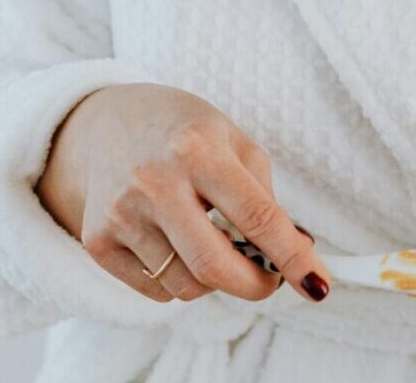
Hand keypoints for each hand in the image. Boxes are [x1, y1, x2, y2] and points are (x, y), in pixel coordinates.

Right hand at [37, 82, 329, 304]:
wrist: (101, 125)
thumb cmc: (180, 133)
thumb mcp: (231, 140)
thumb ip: (263, 195)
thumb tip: (295, 254)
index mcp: (196, 149)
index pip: (256, 216)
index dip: (293, 256)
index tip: (318, 284)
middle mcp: (154, 182)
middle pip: (215, 266)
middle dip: (256, 285)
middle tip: (271, 280)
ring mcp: (120, 214)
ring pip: (187, 285)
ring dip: (214, 279)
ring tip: (212, 243)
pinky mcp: (98, 242)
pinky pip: (157, 290)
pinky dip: (179, 279)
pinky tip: (175, 244)